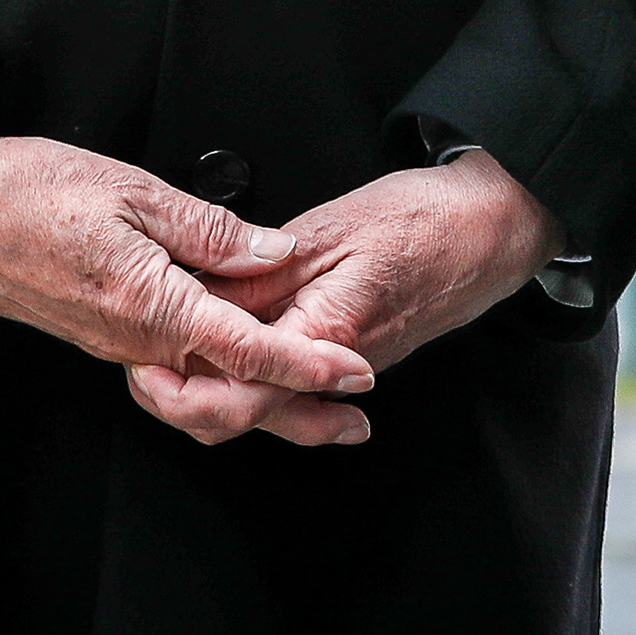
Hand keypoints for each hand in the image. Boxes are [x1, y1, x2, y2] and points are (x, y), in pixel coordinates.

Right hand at [0, 104, 369, 404]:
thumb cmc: (30, 192)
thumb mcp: (132, 189)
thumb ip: (208, 227)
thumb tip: (272, 249)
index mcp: (151, 306)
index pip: (248, 349)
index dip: (309, 366)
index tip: (356, 376)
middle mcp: (135, 341)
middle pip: (231, 388)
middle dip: (297, 406)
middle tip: (353, 414)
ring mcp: (115, 343)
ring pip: (202, 382)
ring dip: (259, 390)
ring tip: (312, 388)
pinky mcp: (99, 333)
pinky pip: (170, 363)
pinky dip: (216, 367)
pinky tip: (240, 350)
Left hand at [125, 152, 565, 447]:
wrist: (494, 225)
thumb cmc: (425, 218)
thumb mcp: (327, 230)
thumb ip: (260, 274)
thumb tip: (200, 300)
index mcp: (324, 336)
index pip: (238, 397)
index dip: (179, 392)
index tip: (141, 367)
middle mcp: (336, 368)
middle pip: (246, 416)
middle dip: (186, 402)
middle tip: (144, 369)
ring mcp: (349, 368)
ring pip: (269, 404)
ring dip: (219, 388)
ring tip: (176, 355)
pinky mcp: (355, 357)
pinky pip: (296, 384)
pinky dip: (258, 374)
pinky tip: (237, 348)